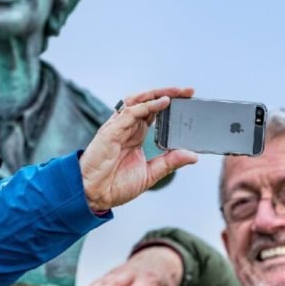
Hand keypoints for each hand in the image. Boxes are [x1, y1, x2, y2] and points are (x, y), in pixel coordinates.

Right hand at [80, 87, 196, 210]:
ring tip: (176, 92)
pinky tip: (162, 103)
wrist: (93, 195)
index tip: (188, 100)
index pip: (153, 111)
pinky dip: (147, 105)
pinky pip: (130, 112)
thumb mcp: (150, 174)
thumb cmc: (114, 185)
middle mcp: (126, 127)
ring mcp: (117, 127)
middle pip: (147, 101)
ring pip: (138, 100)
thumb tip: (192, 156)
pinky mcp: (111, 131)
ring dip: (157, 93)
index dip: (169, 103)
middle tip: (188, 91)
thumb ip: (169, 162)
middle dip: (167, 93)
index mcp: (135, 135)